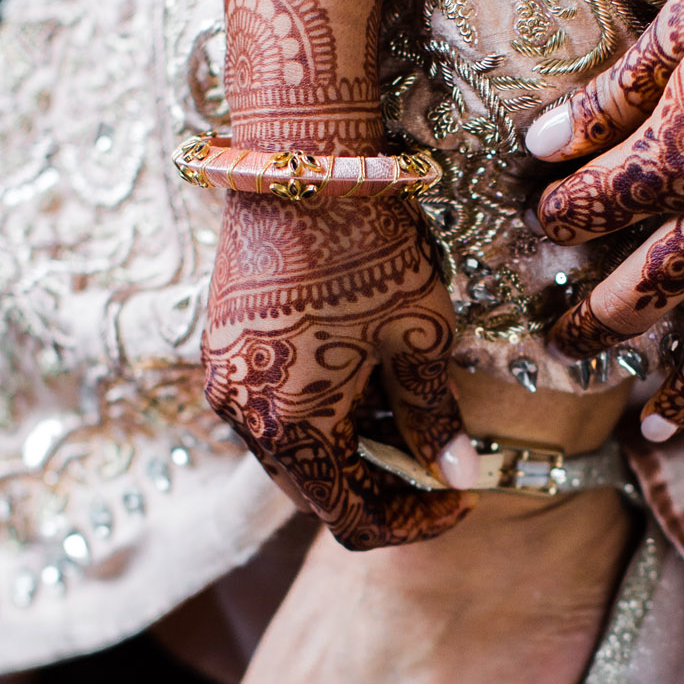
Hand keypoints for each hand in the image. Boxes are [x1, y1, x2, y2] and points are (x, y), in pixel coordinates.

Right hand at [202, 188, 475, 549]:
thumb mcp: (419, 335)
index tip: (459, 499)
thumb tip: (458, 474)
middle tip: (439, 461)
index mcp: (291, 427)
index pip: (350, 519)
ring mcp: (224, 377)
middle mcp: (242, 414)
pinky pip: (271, 405)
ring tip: (406, 412)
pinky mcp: (223, 343)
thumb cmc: (368, 247)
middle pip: (315, 489)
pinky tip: (363, 374)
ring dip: (348, 448)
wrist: (303, 161)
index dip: (412, 522)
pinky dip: (319, 411)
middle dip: (380, 487)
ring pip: (291, 448)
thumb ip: (433, 415)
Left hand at [528, 0, 683, 436]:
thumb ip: (613, 94)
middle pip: (644, 291)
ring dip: (683, 385)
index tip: (542, 218)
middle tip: (561, 350)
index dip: (558, 216)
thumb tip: (540, 141)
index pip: (594, 207)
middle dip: (595, 324)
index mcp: (679, 156)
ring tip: (652, 423)